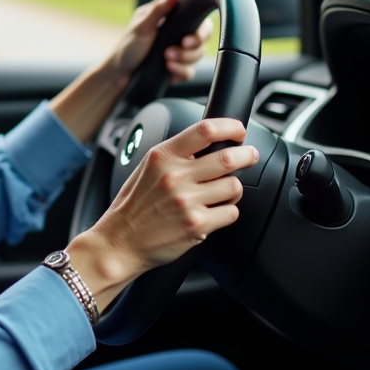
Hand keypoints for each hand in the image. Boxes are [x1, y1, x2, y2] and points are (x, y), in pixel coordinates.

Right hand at [65, 118, 255, 310]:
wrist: (120, 241)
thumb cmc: (133, 205)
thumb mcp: (147, 168)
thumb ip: (175, 154)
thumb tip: (210, 142)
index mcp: (162, 156)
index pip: (205, 131)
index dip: (230, 127)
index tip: (239, 131)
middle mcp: (175, 176)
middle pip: (228, 157)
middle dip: (247, 155)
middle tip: (249, 156)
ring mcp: (187, 201)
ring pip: (234, 186)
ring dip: (233, 189)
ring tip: (222, 192)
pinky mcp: (197, 225)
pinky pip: (231, 212)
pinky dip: (227, 212)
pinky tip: (213, 212)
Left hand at [107, 0, 212, 82]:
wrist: (119, 74)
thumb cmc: (127, 46)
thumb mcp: (142, 26)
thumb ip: (160, 9)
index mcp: (172, 19)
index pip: (199, 21)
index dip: (200, 32)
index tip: (186, 41)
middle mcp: (178, 33)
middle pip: (202, 41)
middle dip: (190, 51)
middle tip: (169, 53)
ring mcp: (179, 51)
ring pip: (197, 57)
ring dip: (183, 62)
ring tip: (165, 62)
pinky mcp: (178, 67)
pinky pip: (190, 72)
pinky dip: (180, 73)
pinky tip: (169, 74)